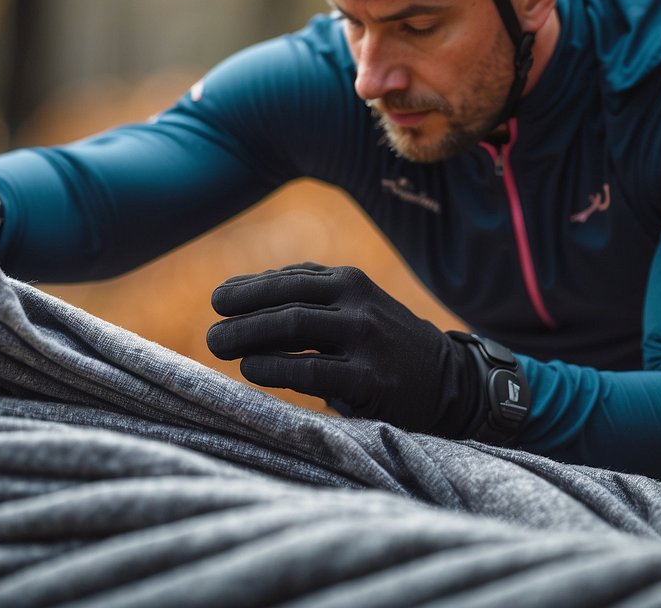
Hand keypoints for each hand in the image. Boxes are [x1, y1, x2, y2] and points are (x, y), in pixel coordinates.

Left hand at [207, 263, 481, 436]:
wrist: (449, 382)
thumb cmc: (384, 343)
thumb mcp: (355, 306)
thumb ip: (309, 297)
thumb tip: (239, 295)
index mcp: (350, 281)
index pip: (289, 279)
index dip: (249, 288)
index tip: (218, 300)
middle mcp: (358, 303)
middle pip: (286, 302)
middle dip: (241, 314)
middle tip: (211, 329)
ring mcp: (366, 340)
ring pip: (294, 328)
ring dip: (247, 337)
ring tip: (218, 346)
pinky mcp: (371, 379)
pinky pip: (311, 371)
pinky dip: (275, 368)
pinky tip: (250, 370)